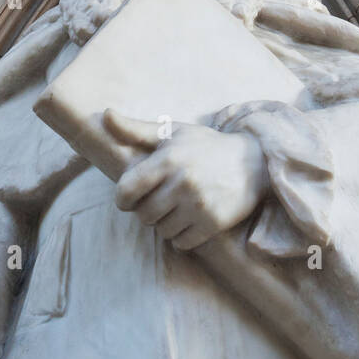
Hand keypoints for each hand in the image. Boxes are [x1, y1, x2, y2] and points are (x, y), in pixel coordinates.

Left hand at [108, 110, 267, 249]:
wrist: (253, 161)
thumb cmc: (205, 146)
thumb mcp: (172, 132)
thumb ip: (134, 129)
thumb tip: (104, 114)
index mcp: (168, 159)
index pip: (126, 190)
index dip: (123, 199)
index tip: (130, 198)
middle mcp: (182, 182)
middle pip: (144, 215)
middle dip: (147, 210)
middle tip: (160, 200)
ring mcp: (199, 204)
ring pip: (162, 230)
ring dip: (166, 223)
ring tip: (178, 207)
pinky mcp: (214, 223)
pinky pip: (182, 243)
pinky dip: (182, 236)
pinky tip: (190, 219)